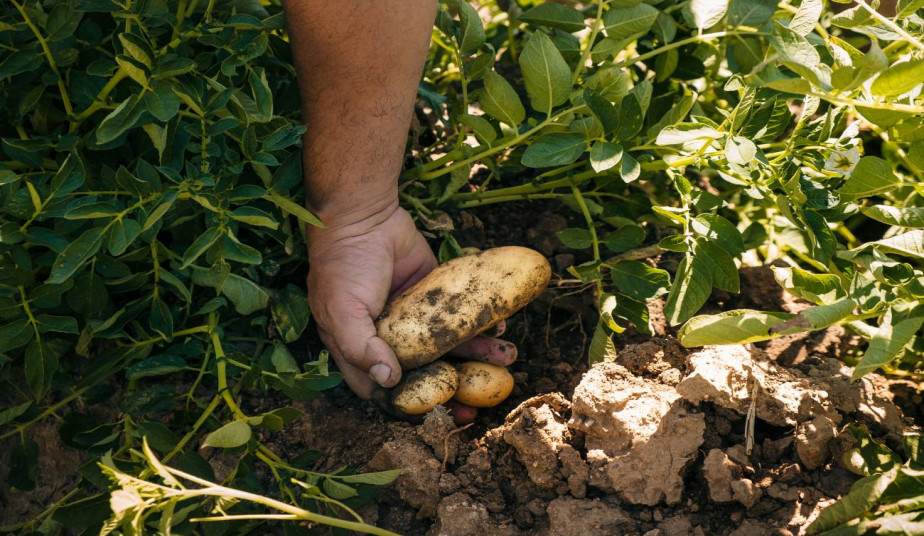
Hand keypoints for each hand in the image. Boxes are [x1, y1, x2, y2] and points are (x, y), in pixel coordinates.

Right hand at [306, 205, 516, 417]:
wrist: (364, 214)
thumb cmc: (343, 266)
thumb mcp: (342, 311)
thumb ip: (360, 348)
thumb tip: (388, 381)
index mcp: (359, 348)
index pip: (386, 389)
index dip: (411, 406)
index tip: (440, 416)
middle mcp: (389, 338)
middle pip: (424, 373)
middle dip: (453, 390)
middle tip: (479, 407)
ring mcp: (413, 317)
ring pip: (448, 345)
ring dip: (476, 357)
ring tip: (507, 362)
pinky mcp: (434, 294)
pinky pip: (460, 315)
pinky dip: (479, 325)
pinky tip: (501, 331)